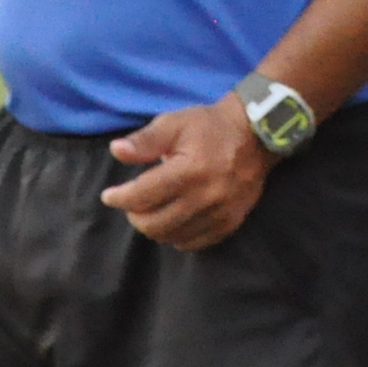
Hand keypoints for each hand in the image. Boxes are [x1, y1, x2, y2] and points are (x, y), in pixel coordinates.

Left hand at [101, 96, 275, 249]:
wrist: (257, 135)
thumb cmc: (210, 126)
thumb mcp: (175, 123)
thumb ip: (145, 140)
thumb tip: (116, 150)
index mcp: (190, 170)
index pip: (143, 196)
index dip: (120, 198)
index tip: (109, 196)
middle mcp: (206, 197)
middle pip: (154, 224)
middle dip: (135, 215)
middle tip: (132, 202)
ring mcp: (220, 214)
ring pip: (171, 237)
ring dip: (154, 227)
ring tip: (152, 210)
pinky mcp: (230, 223)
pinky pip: (194, 243)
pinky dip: (176, 236)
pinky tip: (173, 220)